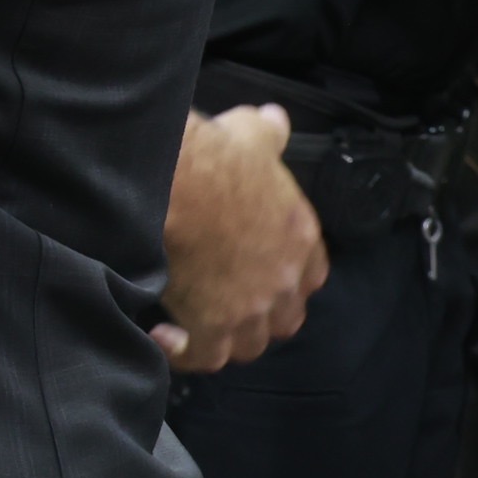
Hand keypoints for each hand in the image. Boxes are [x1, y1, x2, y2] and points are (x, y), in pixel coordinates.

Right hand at [156, 104, 327, 372]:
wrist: (178, 184)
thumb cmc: (215, 158)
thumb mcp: (250, 134)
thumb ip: (267, 133)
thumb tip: (275, 120)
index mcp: (300, 236)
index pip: (312, 273)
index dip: (290, 276)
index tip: (267, 271)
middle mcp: (283, 280)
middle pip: (285, 319)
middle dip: (262, 314)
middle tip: (231, 300)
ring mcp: (250, 309)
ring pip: (248, 345)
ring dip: (226, 337)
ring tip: (198, 321)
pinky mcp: (212, 327)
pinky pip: (204, 357)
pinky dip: (185, 353)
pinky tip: (165, 336)